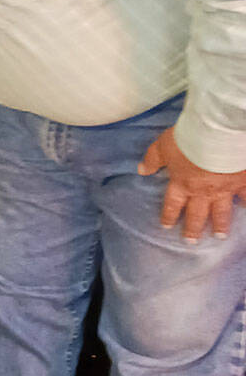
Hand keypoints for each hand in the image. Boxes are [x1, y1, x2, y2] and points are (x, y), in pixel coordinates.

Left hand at [137, 125, 245, 239]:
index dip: (169, 215)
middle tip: (192, 242)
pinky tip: (245, 208)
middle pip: (197, 214)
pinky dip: (245, 202)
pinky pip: (245, 196)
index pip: (173, 204)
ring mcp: (224, 189)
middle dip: (193, 229)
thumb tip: (141, 170)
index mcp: (182, 183)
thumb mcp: (163, 145)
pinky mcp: (241, 181)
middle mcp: (203, 191)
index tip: (167, 227)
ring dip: (220, 224)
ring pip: (221, 211)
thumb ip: (153, 159)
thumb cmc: (189, 139)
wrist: (219, 134)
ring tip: (220, 236)